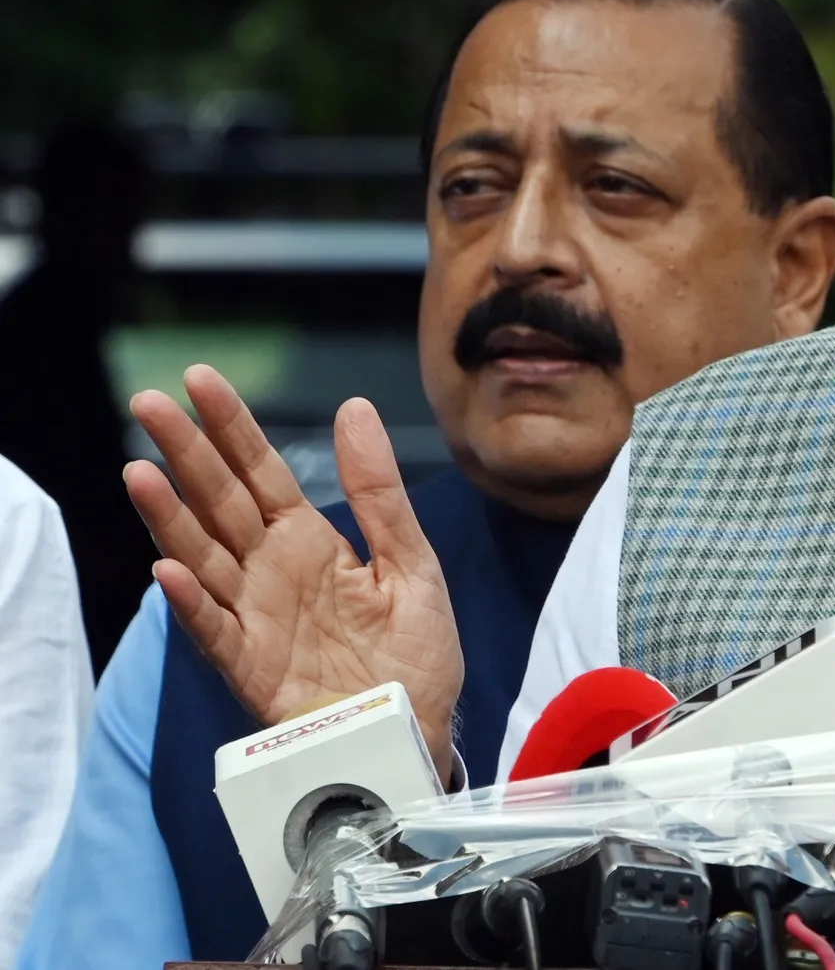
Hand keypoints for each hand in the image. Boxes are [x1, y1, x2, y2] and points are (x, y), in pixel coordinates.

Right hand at [127, 364, 462, 779]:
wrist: (420, 729)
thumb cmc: (416, 653)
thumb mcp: (411, 562)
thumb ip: (379, 491)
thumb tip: (355, 407)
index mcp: (310, 541)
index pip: (260, 471)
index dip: (230, 427)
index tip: (198, 379)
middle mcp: (272, 572)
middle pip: (219, 502)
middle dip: (185, 454)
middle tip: (147, 404)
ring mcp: (256, 617)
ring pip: (203, 558)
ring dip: (171, 519)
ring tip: (141, 474)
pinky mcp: (253, 669)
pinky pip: (216, 632)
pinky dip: (193, 604)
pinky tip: (172, 571)